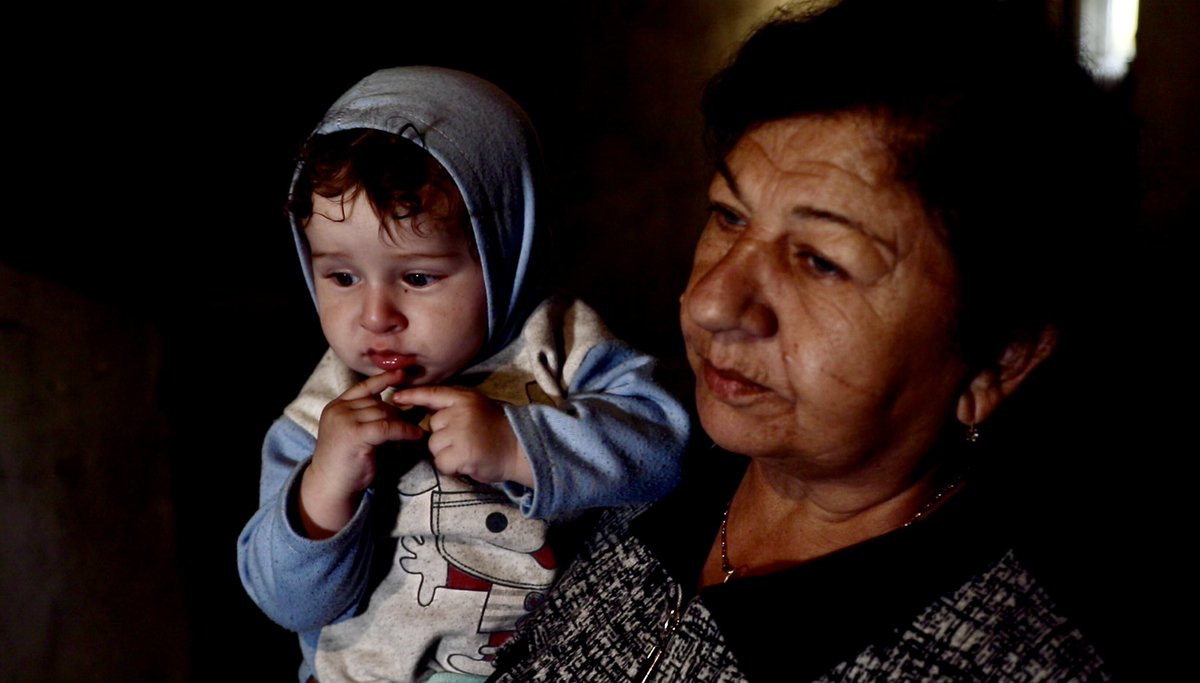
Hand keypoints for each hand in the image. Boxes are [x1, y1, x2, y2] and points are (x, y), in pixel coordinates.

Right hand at [299, 369, 424, 537]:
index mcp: (336, 407)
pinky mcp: (355, 434)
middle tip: (410, 424)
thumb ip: (367, 417)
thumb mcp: (353, 433)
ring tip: (414, 431)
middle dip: (396, 413)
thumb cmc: (346, 463)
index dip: (383, 379)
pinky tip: (415, 435)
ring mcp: (344, 421)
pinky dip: (404, 430)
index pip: (363, 387)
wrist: (330, 487)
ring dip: (402, 422)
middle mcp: (338, 410)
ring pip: (384, 413)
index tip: (401, 372)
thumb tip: (397, 405)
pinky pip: (388, 427)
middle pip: (377, 402)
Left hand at [391, 386, 533, 486]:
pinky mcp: (461, 452)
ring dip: (447, 453)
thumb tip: (426, 407)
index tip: (395, 398)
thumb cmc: (498, 430)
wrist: (520, 449)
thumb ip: (454, 406)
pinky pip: (441, 462)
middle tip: (466, 441)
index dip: (412, 396)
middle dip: (443, 437)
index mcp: (464, 398)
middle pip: (431, 426)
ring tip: (468, 451)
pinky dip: (451, 467)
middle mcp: (460, 411)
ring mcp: (460, 431)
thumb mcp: (476, 407)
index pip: (432, 394)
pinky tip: (468, 462)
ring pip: (434, 446)